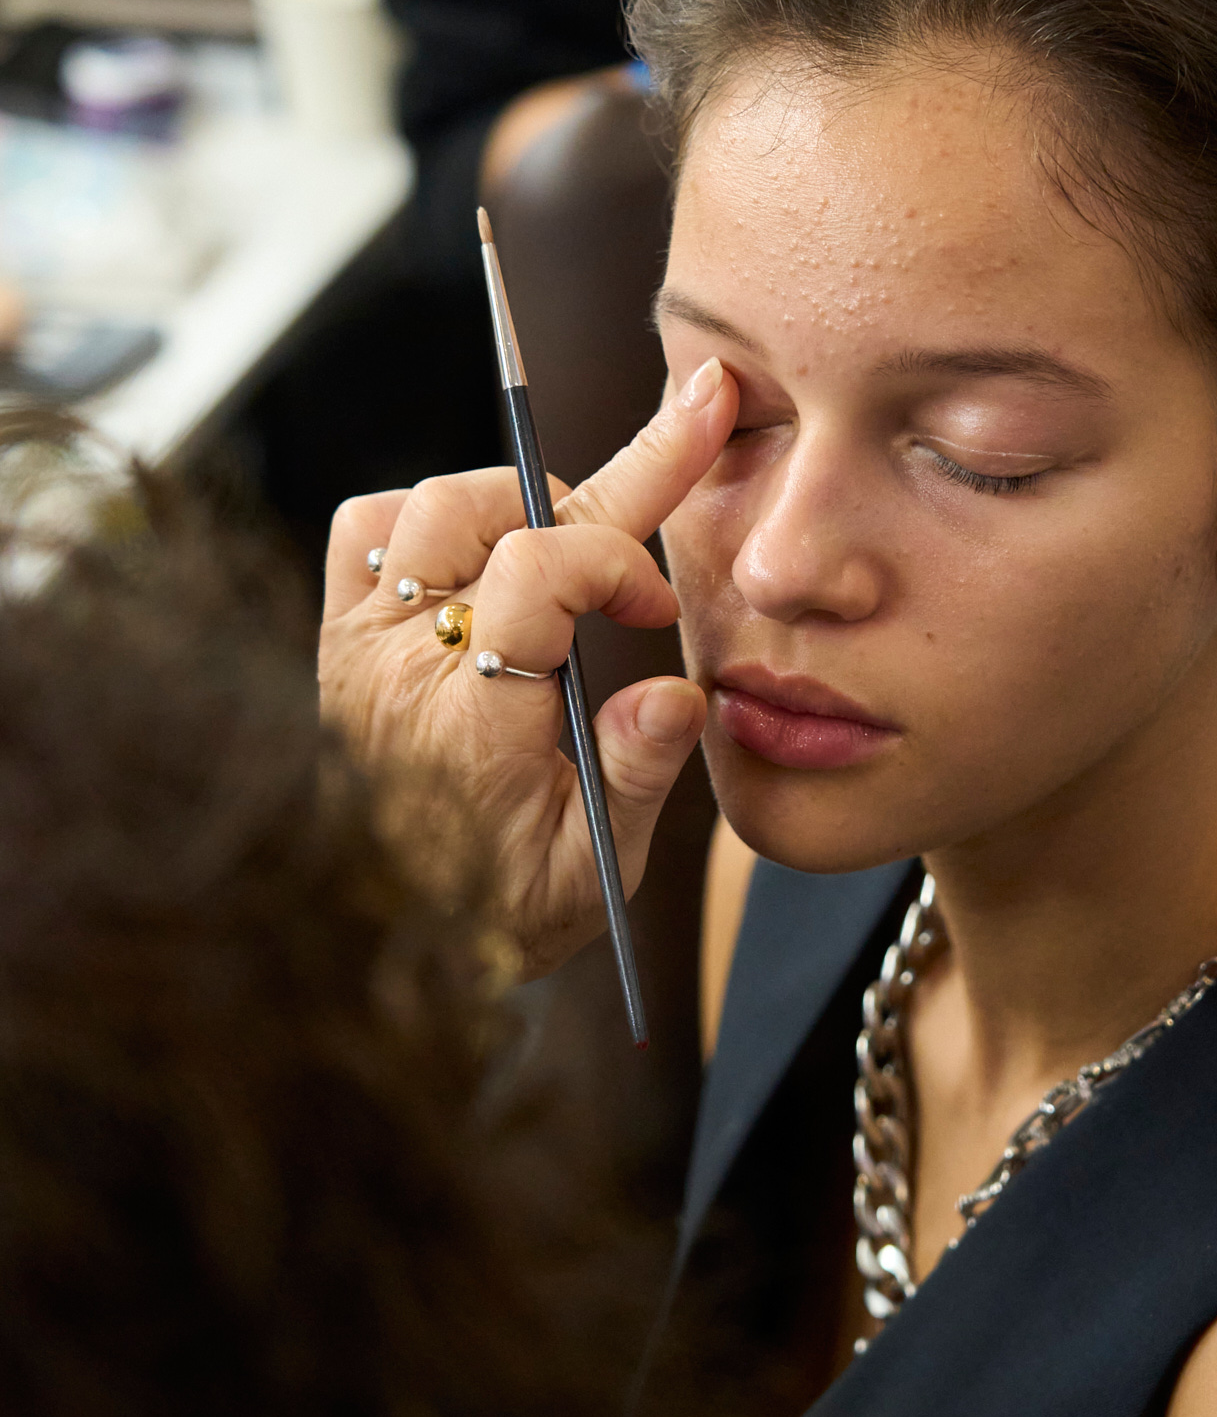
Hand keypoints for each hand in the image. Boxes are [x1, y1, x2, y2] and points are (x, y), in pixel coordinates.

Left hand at [320, 357, 736, 976]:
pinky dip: (430, 522)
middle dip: (588, 492)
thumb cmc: (503, 911)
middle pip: (475, 512)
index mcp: (472, 723)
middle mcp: (401, 670)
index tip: (655, 603)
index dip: (612, 556)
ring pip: (423, 508)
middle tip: (664, 468)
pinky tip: (488, 557)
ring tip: (574, 538)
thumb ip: (635, 776)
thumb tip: (676, 694)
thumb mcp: (593, 874)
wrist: (394, 948)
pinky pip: (367, 533)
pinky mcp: (340, 644)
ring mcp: (360, 650)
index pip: (533, 571)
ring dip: (509, 503)